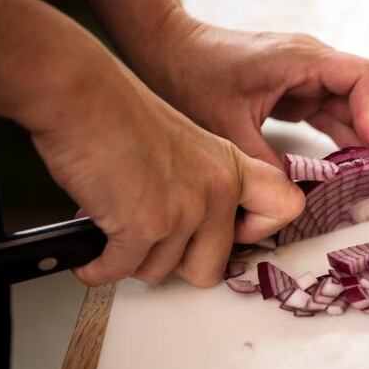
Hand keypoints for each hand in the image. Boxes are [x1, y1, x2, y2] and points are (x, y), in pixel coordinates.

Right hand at [32, 57, 304, 286]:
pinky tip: (92, 254)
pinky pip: (122, 271)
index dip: (257, 231)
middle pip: (211, 267)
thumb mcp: (186, 144)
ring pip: (161, 272)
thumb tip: (192, 227)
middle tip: (153, 242)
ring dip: (132, 259)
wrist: (82, 96)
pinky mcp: (147, 225)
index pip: (286, 207)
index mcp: (232, 166)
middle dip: (175, 263)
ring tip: (116, 228)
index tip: (231, 234)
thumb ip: (201, 183)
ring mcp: (186, 210)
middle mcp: (218, 190)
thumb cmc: (119, 112)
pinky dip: (100, 267)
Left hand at [140, 17, 368, 166]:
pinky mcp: (301, 90)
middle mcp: (315, 63)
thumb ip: (264, 163)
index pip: (366, 77)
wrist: (169, 50)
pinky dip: (349, 138)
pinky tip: (349, 167)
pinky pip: (338, 113)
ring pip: (361, 103)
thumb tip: (294, 202)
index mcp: (302, 59)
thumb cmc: (191, 75)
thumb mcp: (226, 127)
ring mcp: (310, 76)